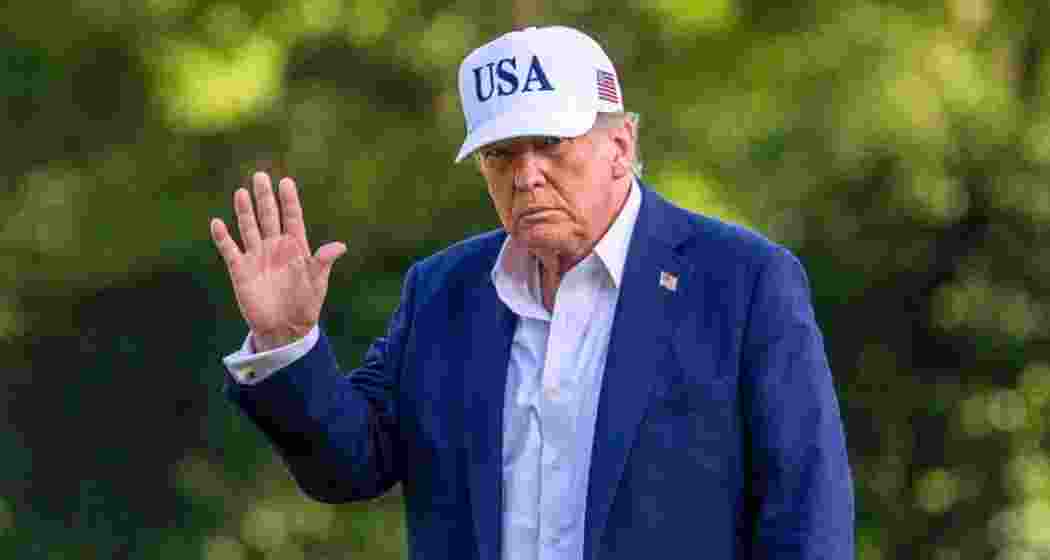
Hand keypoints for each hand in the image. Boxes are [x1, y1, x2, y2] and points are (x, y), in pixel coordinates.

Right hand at [210, 172, 346, 351]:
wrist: (284, 328)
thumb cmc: (305, 304)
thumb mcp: (317, 282)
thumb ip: (323, 262)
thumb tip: (340, 246)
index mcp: (296, 247)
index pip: (292, 218)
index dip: (289, 201)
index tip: (286, 182)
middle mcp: (275, 247)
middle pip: (269, 217)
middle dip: (264, 198)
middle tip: (260, 176)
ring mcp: (256, 257)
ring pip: (249, 228)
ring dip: (245, 212)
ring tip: (242, 192)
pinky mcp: (240, 270)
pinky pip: (230, 250)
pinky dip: (223, 237)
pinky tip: (218, 223)